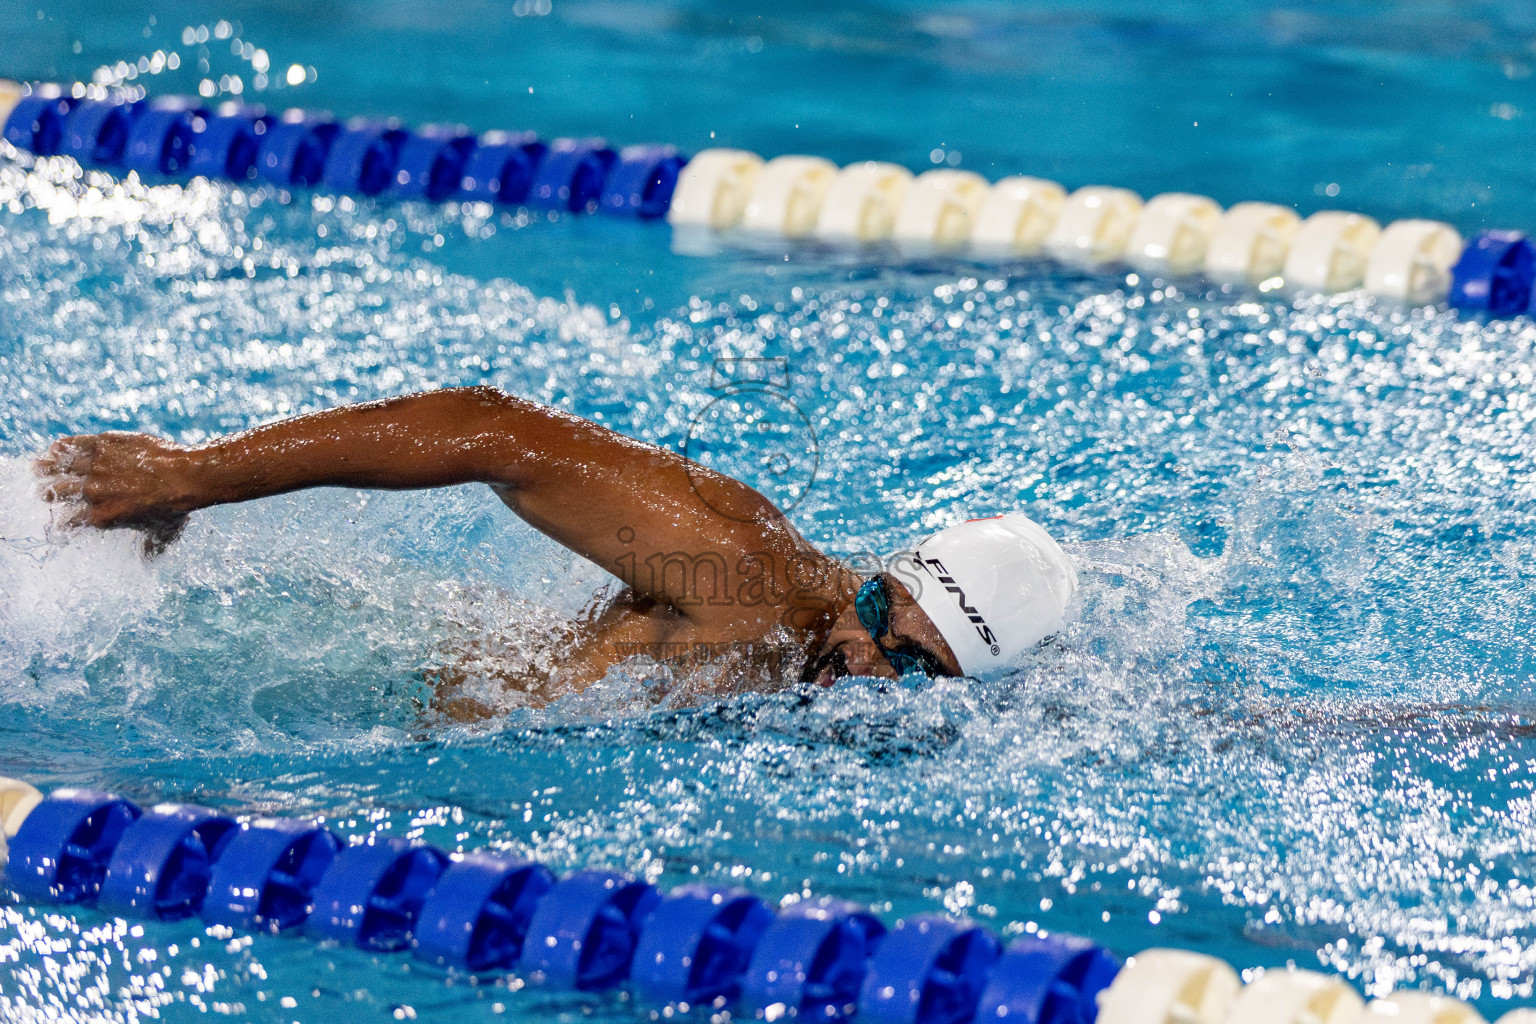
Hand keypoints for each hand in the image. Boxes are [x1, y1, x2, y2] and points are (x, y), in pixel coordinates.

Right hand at [34, 432, 197, 548]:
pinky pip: (73, 444)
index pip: (65, 523)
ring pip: (59, 466)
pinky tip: (55, 448)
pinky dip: (61, 446)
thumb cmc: (176, 508)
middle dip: (46, 493)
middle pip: (56, 492)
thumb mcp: (161, 534)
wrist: (187, 477)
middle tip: (43, 492)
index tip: (57, 522)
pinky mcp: (103, 444)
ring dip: (45, 468)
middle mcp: (93, 492)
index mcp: (101, 516)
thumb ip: (150, 548)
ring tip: (38, 468)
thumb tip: (148, 563)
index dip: (58, 524)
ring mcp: (97, 466)